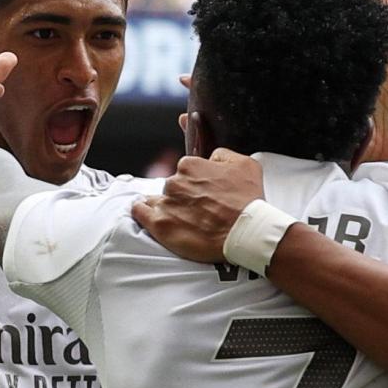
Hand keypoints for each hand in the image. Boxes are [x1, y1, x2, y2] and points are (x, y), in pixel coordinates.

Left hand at [131, 148, 265, 262]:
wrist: (246, 233)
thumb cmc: (247, 201)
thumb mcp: (245, 164)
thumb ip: (221, 154)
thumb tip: (209, 155)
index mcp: (191, 165)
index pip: (185, 170)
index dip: (196, 182)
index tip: (204, 192)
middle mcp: (175, 182)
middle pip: (171, 186)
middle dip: (182, 196)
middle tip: (199, 210)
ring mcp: (165, 203)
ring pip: (155, 199)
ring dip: (165, 206)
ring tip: (182, 219)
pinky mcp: (160, 225)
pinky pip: (140, 212)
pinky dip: (143, 212)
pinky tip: (151, 216)